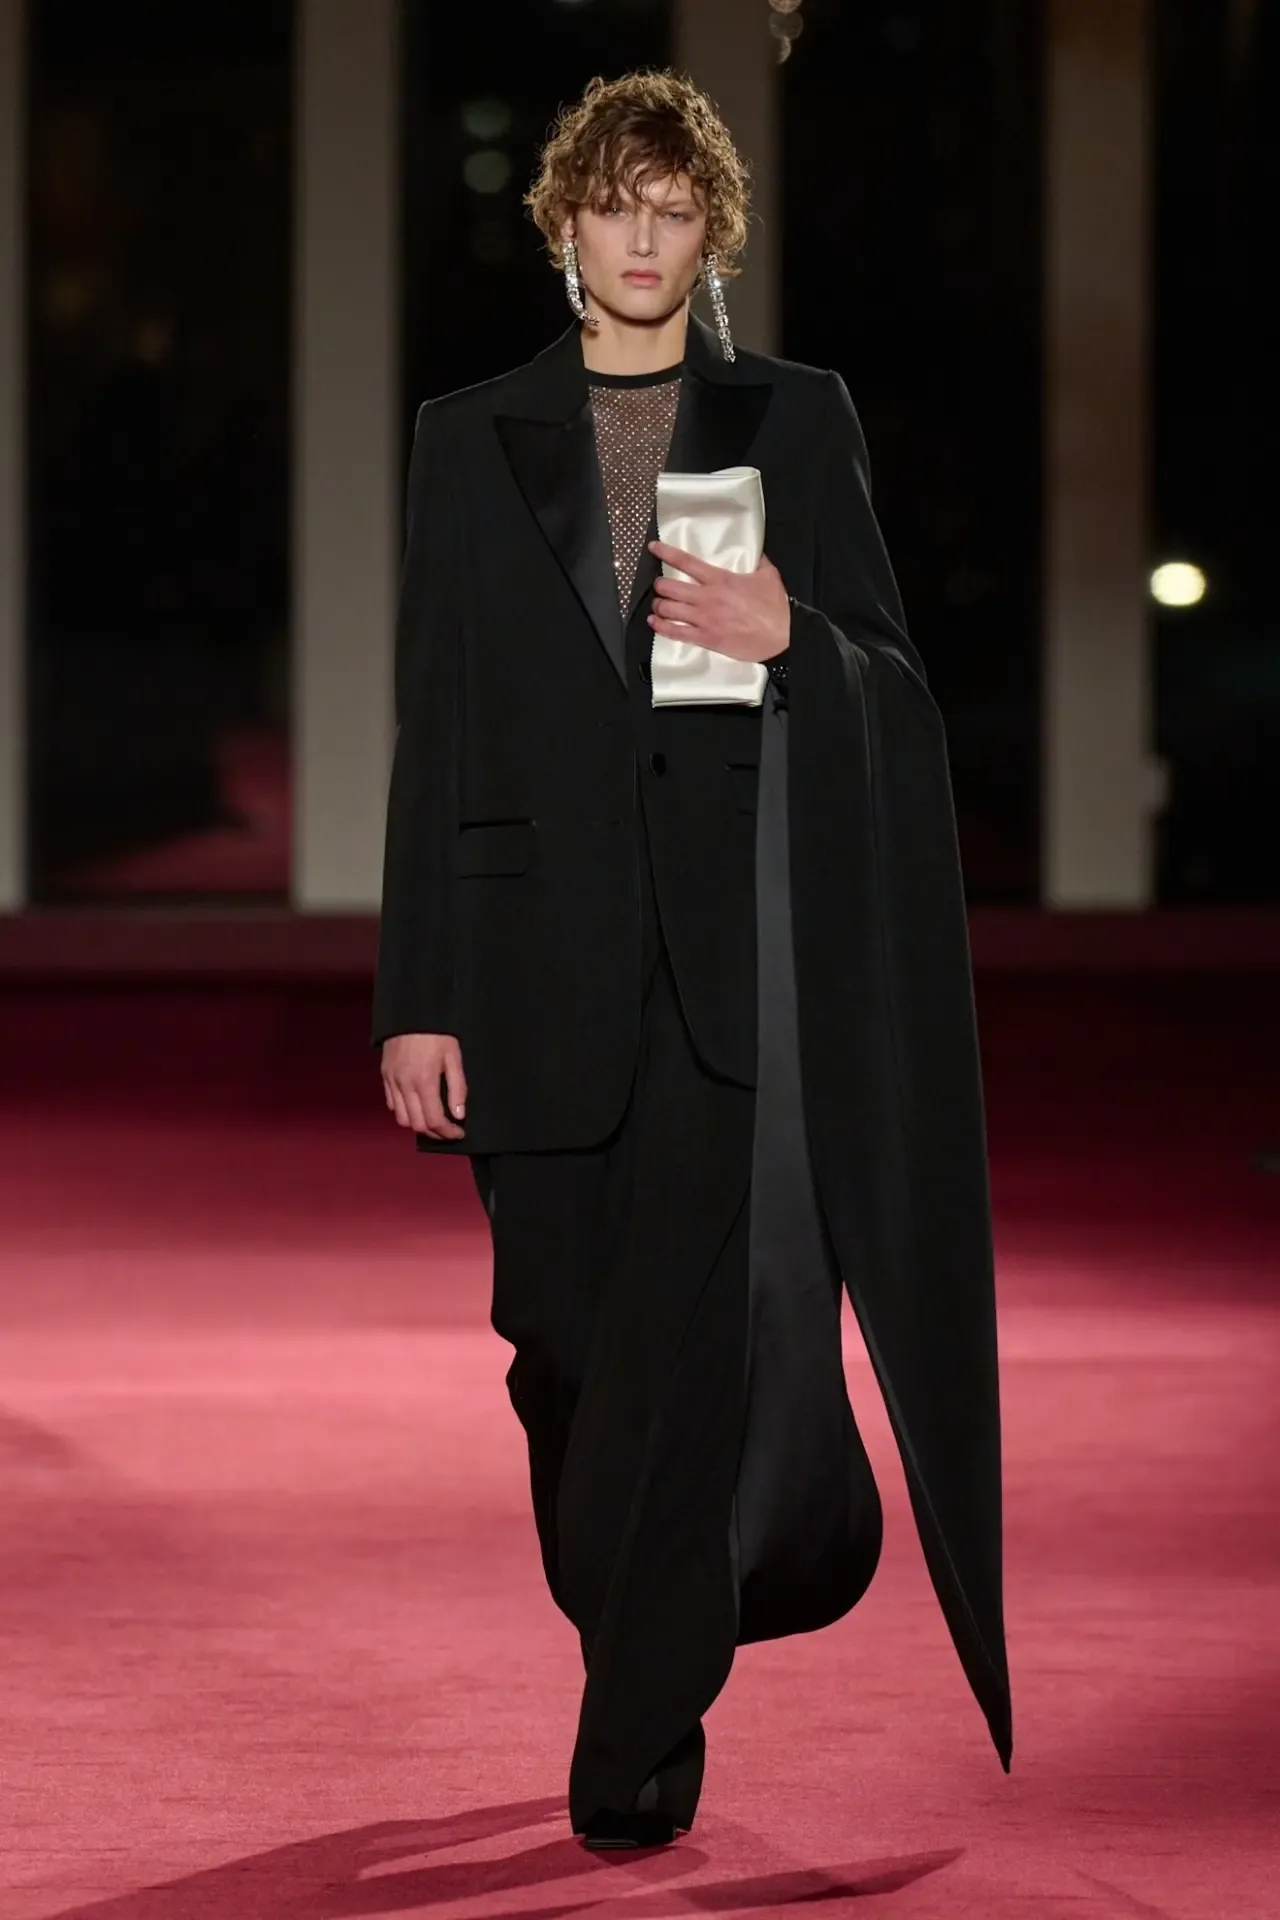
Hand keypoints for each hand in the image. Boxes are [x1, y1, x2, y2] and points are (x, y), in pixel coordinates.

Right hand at [381, 1033, 466, 1140]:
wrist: (411, 1012)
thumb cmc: (437, 1033)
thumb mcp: (453, 1056)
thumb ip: (457, 1087)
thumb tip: (458, 1115)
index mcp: (424, 1081)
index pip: (434, 1120)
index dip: (448, 1132)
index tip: (459, 1133)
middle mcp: (405, 1085)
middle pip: (417, 1125)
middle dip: (435, 1133)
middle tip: (448, 1130)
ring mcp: (392, 1081)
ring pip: (401, 1119)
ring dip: (418, 1124)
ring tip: (432, 1120)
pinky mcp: (385, 1076)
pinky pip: (391, 1104)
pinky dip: (404, 1112)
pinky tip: (417, 1106)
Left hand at [647, 540, 790, 662]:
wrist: (783, 636)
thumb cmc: (776, 607)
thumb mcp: (768, 575)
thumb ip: (756, 560)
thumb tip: (754, 550)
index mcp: (720, 579)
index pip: (686, 562)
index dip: (666, 553)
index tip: (653, 547)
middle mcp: (707, 598)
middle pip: (670, 587)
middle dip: (660, 585)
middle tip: (660, 585)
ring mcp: (704, 619)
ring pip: (668, 610)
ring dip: (659, 606)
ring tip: (658, 604)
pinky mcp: (706, 639)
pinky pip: (676, 633)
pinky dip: (661, 627)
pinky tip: (655, 623)